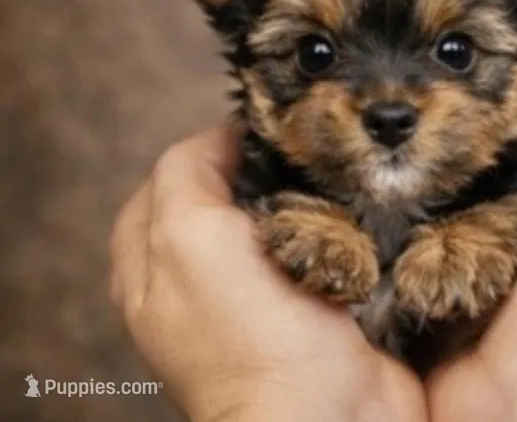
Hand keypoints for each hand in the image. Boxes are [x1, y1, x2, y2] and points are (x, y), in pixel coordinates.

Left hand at [109, 121, 424, 421]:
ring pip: (282, 213)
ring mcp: (260, 291)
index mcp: (156, 260)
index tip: (267, 128)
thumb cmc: (248, 338)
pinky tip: (354, 215)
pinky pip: (322, 243)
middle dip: (268, 166)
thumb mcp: (187, 238)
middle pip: (234, 191)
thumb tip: (224, 134)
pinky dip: (339, 223)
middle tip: (305, 151)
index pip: (179, 172)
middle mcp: (202, 275)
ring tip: (333, 178)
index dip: (219, 144)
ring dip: (309, 193)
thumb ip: (185, 174)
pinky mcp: (312, 301)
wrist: (325, 416)